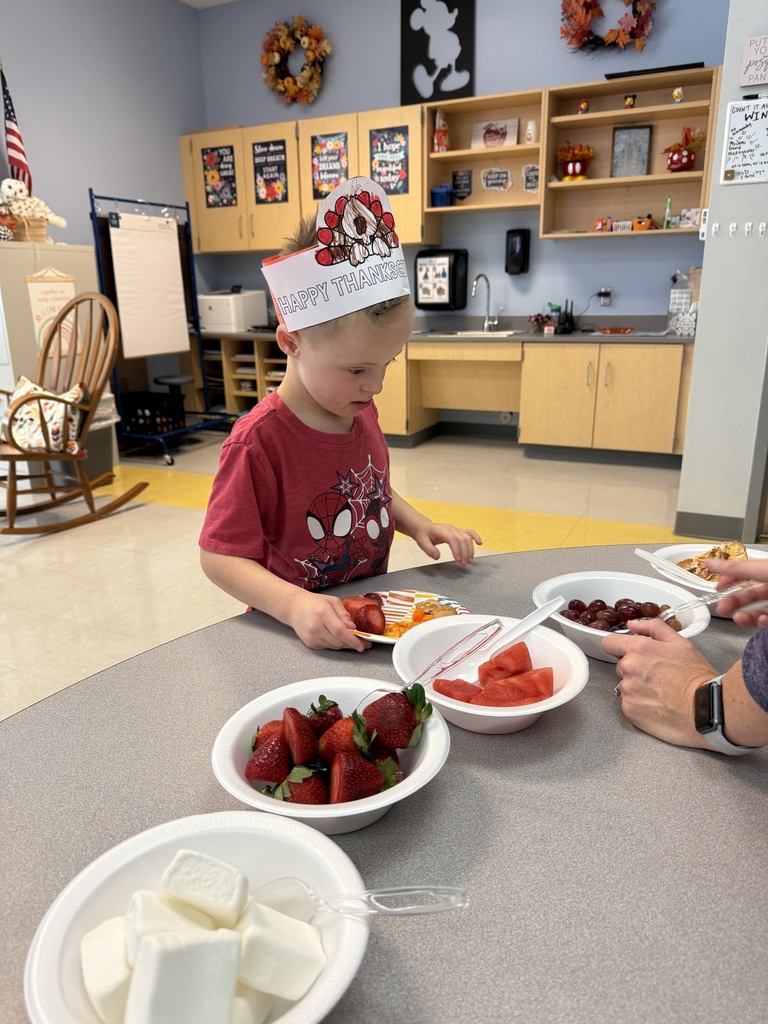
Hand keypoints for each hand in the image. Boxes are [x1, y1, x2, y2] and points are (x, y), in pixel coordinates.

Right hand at [285, 591, 370, 651]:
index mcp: (323, 614)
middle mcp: (316, 627)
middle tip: (364, 644)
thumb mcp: (333, 601)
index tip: (363, 644)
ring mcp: (312, 637)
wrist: (294, 608)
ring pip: (335, 646)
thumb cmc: (315, 603)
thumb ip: (344, 614)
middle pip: (339, 641)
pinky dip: (336, 644)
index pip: (340, 631)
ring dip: (346, 645)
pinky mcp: (310, 643)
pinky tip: (339, 638)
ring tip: (353, 640)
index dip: (353, 640)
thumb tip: (353, 627)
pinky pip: (328, 647)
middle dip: (353, 644)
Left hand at [411, 522, 481, 565]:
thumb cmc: (423, 535)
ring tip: (469, 561)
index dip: (457, 550)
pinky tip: (480, 543)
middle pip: (462, 539)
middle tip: (463, 564)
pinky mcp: (458, 532)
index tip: (458, 560)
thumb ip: (429, 550)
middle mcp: (450, 529)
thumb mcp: (422, 542)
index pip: (453, 539)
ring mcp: (455, 529)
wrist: (423, 527)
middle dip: (465, 552)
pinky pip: (469, 532)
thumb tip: (437, 557)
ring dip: (470, 549)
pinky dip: (475, 537)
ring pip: (467, 537)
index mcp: (442, 530)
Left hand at [601, 617, 715, 747]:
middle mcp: (629, 669)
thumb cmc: (696, 676)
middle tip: (658, 676)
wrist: (707, 708)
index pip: (609, 643)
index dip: (618, 647)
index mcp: (638, 649)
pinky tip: (658, 705)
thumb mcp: (680, 643)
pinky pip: (629, 704)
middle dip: (635, 669)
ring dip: (638, 688)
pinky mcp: (629, 711)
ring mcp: (627, 691)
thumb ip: (653, 628)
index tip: (627, 653)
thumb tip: (632, 625)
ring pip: (625, 686)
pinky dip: (640, 705)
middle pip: (621, 666)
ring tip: (661, 693)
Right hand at [705, 557, 767, 628]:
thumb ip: (735, 568)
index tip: (717, 588)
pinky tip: (760, 620)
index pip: (744, 573)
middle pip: (749, 594)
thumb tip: (709, 562)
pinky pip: (767, 621)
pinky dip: (761, 622)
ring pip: (757, 610)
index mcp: (765, 569)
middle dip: (733, 602)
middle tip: (722, 608)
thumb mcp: (759, 569)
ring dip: (746, 616)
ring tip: (738, 618)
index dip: (729, 579)